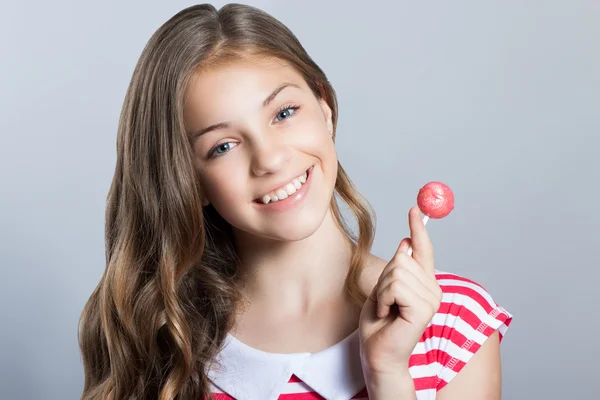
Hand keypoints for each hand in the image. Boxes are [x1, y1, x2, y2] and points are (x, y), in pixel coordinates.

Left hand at [359, 206, 442, 375]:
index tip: (414, 208)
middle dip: (384, 277)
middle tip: (384, 302)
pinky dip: (383, 299)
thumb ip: (398, 268)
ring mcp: (431, 298)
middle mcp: (432, 289)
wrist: (378, 353)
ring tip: (386, 309)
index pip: (423, 250)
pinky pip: (395, 286)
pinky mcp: (424, 308)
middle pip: (402, 257)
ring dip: (382, 290)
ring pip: (397, 270)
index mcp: (424, 283)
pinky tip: (387, 314)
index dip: (419, 228)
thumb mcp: (384, 288)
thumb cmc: (379, 325)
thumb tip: (405, 243)